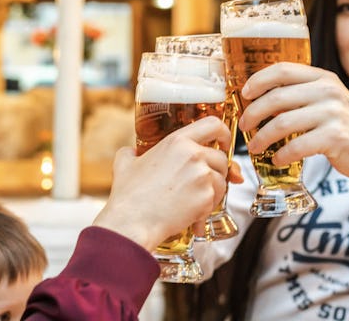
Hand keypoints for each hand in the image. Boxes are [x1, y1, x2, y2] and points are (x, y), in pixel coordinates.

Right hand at [94, 117, 230, 250]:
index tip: (223, 142)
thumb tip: (131, 152)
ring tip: (192, 202)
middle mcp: (193, 155)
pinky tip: (192, 217)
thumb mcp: (125, 163)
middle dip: (216, 171)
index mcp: (177, 141)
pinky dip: (207, 210)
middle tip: (202, 184)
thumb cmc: (128, 195)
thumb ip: (131, 152)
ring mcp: (202, 176)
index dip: (223, 133)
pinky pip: (216, 200)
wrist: (133, 222)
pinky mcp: (206, 197)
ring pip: (221, 180)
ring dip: (212, 192)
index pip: (213, 124)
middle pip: (221, 158)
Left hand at [238, 63, 348, 178]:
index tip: (244, 94)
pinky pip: (296, 146)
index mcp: (324, 79)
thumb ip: (303, 98)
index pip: (282, 70)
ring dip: (262, 138)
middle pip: (275, 97)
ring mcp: (333, 113)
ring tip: (255, 147)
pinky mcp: (335, 137)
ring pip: (281, 123)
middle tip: (244, 126)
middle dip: (253, 113)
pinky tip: (278, 159)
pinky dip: (281, 155)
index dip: (258, 81)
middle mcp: (328, 91)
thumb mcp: (330, 103)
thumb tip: (264, 103)